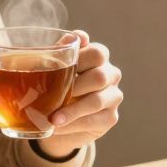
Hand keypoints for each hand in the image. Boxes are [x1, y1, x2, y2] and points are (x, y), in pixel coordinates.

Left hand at [37, 29, 122, 157]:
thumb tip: (70, 38)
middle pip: (100, 76)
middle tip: (53, 94)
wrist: (59, 118)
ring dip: (71, 110)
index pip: (98, 53)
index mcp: (99, 58)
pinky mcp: (110, 118)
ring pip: (96, 101)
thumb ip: (60, 51)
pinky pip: (92, 121)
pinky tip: (57, 128)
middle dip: (75, 86)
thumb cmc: (56, 85)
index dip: (80, 58)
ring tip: (52, 119)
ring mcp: (113, 97)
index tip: (61, 64)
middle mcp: (111, 75)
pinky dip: (72, 125)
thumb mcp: (54, 68)